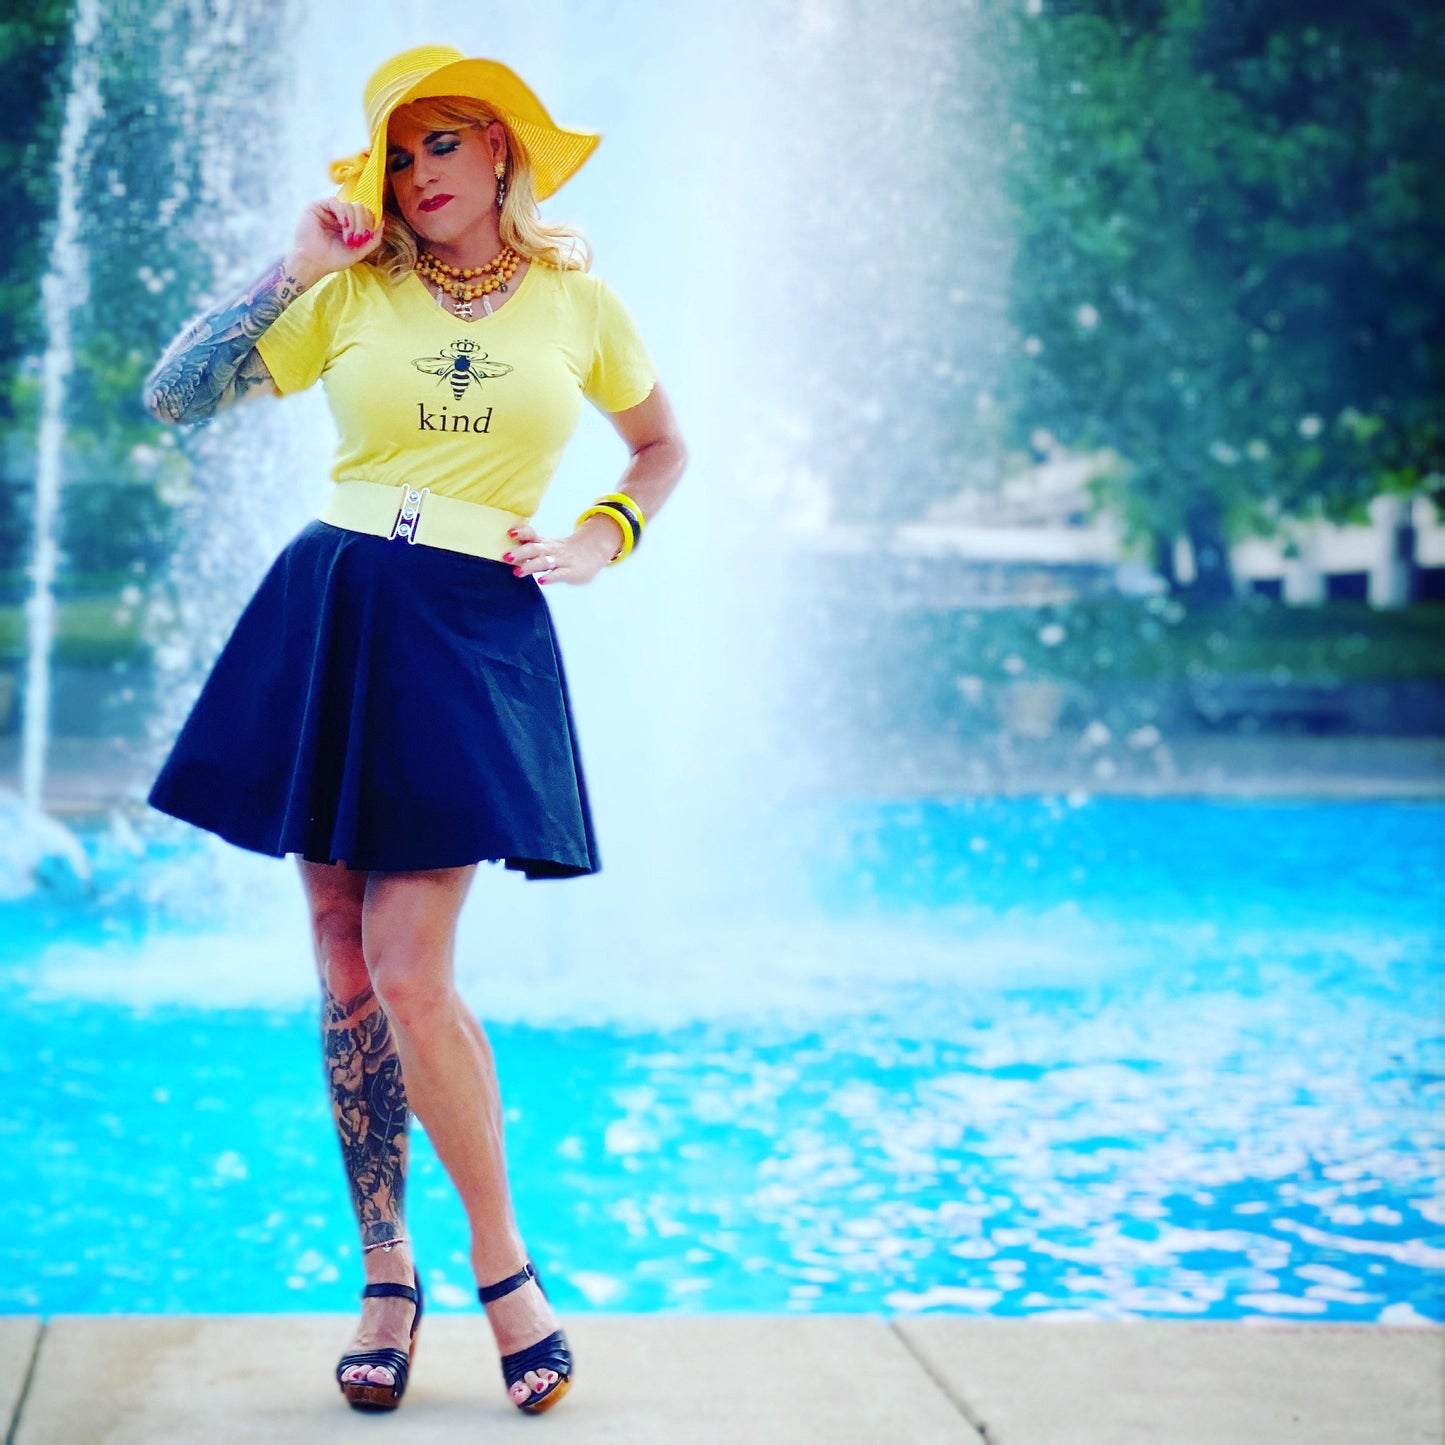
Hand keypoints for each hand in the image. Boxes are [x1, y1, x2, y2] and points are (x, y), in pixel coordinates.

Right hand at [288, 198, 380, 284]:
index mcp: (349, 224)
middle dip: (363, 223)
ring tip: (348, 238)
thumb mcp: (359, 251)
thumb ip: (373, 239)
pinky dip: (343, 213)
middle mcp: (339, 215)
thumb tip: (382, 221)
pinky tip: (343, 224)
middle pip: (360, 207)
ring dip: (354, 223)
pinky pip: (336, 202)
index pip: (366, 213)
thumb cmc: (333, 259)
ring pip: (351, 205)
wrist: (313, 263)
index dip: (370, 223)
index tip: (365, 238)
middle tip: (357, 238)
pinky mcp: (317, 206)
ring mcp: (328, 210)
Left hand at [502, 519, 619, 586]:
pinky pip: (559, 574)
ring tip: (517, 572)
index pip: (532, 534)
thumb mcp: (549, 545)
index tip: (509, 532)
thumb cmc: (565, 551)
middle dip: (520, 552)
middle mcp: (552, 550)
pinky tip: (541, 581)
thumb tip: (511, 547)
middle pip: (534, 548)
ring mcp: (561, 561)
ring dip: (530, 566)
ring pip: (544, 561)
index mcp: (545, 543)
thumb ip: (532, 546)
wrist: (593, 551)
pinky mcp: (571, 572)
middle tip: (506, 557)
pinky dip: (550, 578)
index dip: (521, 532)